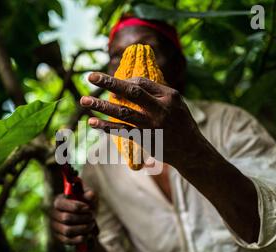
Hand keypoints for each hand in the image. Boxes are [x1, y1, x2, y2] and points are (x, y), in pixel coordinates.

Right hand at [51, 188, 97, 244]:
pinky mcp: (59, 237)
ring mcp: (55, 226)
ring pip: (68, 231)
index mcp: (58, 201)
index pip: (61, 204)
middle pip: (66, 218)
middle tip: (92, 217)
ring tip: (91, 224)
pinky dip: (80, 239)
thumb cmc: (86, 203)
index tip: (88, 208)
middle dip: (82, 218)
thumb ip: (90, 194)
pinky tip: (88, 234)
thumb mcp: (89, 196)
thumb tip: (89, 196)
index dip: (76, 206)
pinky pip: (68, 241)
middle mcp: (53, 214)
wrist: (86, 218)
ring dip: (83, 229)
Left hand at [80, 72, 202, 167]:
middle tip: (90, 77)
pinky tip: (92, 122)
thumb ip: (156, 93)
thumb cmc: (181, 123)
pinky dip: (106, 126)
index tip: (111, 83)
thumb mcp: (175, 103)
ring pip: (122, 112)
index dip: (124, 81)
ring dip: (101, 106)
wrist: (191, 150)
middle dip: (109, 83)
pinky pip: (122, 131)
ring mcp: (152, 124)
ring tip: (84, 101)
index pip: (142, 82)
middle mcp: (160, 108)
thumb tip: (131, 84)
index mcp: (169, 95)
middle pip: (131, 91)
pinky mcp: (146, 139)